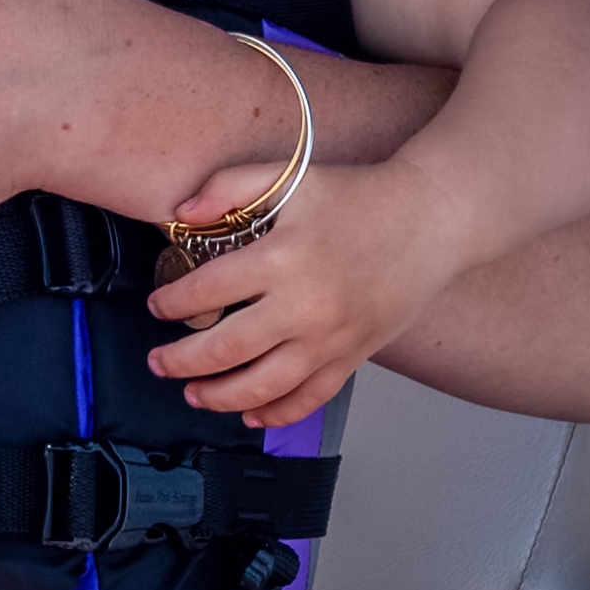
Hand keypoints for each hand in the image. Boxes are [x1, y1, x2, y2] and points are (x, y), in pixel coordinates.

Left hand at [137, 167, 482, 432]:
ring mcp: (333, 338)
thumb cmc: (359, 196)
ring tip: (192, 394)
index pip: (208, 291)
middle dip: (182, 361)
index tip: (158, 305)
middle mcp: (306, 306)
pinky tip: (252, 413)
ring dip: (220, 396)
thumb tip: (181, 214)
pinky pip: (311, 397)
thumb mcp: (288, 176)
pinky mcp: (355, 355)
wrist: (432, 219)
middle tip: (157, 363)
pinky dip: (278, 412)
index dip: (173, 302)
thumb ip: (228, 188)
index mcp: (283, 258)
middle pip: (227, 348)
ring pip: (265, 385)